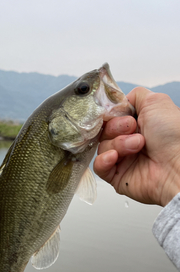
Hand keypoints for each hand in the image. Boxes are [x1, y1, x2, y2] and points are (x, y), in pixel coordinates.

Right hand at [93, 87, 179, 206]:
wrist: (177, 166)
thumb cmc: (173, 136)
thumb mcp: (156, 102)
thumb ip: (135, 95)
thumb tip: (120, 101)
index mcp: (138, 125)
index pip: (111, 116)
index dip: (112, 114)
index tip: (122, 114)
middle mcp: (130, 141)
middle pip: (104, 130)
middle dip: (116, 127)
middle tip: (133, 129)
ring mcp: (124, 159)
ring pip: (102, 146)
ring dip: (118, 144)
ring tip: (137, 146)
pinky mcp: (117, 176)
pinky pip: (99, 166)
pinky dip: (104, 160)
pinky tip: (115, 156)